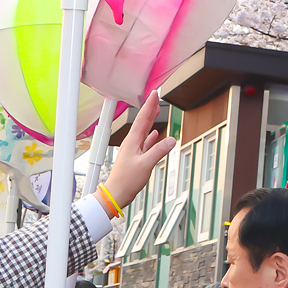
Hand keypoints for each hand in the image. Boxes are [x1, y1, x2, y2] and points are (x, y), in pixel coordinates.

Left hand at [104, 89, 176, 209]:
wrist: (116, 193)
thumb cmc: (126, 180)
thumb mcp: (145, 165)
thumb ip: (159, 151)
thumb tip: (171, 139)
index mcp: (132, 141)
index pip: (142, 119)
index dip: (149, 106)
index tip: (154, 94)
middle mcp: (132, 143)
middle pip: (142, 122)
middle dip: (149, 109)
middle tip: (155, 97)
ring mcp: (133, 150)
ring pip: (144, 131)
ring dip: (150, 120)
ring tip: (156, 111)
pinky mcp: (136, 158)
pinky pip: (145, 142)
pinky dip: (151, 137)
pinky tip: (155, 134)